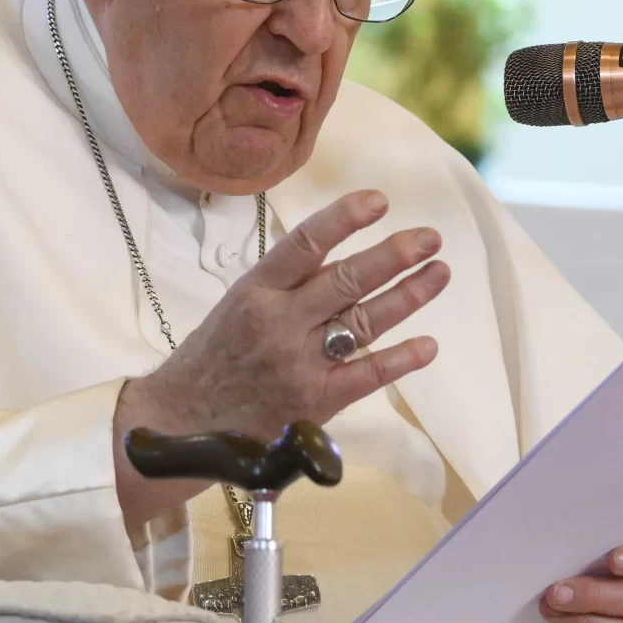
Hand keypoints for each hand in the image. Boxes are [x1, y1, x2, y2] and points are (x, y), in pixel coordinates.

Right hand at [115, 190, 446, 527]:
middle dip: (394, 256)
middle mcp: (278, 322)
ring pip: (364, 322)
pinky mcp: (314, 402)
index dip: (344, 219)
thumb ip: (288, 283)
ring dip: (408, 296)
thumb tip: (345, 255)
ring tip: (439, 273)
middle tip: (431, 238)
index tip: (380, 201)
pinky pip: (366, 376)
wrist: (183, 422)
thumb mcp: (239, 304)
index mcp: (255, 290)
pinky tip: (428, 344)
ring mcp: (298, 363)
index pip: (304, 244)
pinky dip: (400, 359)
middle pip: (346, 280)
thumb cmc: (215, 356)